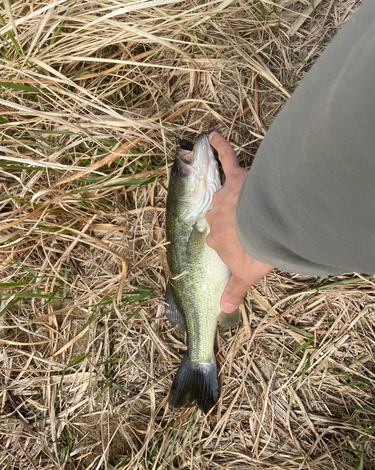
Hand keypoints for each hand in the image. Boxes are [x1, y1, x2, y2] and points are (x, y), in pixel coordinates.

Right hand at [205, 132, 273, 312]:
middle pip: (218, 218)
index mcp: (215, 239)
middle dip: (231, 223)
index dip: (230, 244)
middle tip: (248, 228)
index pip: (217, 241)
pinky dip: (220, 147)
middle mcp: (214, 216)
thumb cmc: (255, 252)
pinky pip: (227, 160)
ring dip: (229, 196)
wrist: (267, 227)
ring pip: (222, 194)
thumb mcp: (246, 276)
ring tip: (243, 202)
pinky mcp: (237, 180)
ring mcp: (223, 197)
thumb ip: (235, 292)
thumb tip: (223, 310)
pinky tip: (214, 135)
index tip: (242, 248)